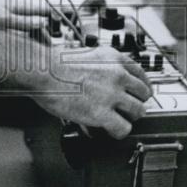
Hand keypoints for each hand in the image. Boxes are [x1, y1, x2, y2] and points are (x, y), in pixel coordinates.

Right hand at [28, 45, 152, 138]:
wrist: (42, 71)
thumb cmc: (55, 63)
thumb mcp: (88, 54)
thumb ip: (102, 66)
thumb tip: (106, 77)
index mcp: (114, 58)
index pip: (141, 74)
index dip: (141, 87)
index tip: (139, 93)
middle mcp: (117, 75)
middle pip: (144, 93)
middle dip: (136, 102)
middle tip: (128, 109)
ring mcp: (112, 94)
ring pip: (139, 111)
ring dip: (129, 118)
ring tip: (119, 120)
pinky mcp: (102, 113)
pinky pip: (124, 128)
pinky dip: (118, 132)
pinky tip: (110, 131)